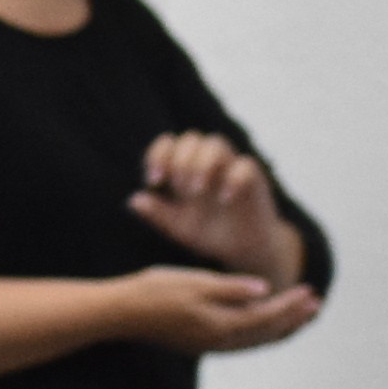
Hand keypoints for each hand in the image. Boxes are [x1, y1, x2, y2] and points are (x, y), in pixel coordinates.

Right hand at [105, 263, 324, 355]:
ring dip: (277, 327)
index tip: (311, 290)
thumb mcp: (196, 282)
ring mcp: (206, 344)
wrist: (118, 312)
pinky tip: (258, 322)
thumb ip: (232, 288)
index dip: (291, 305)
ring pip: (253, 340)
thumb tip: (265, 289)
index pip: (267, 317)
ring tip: (297, 315)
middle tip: (316, 304)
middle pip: (265, 333)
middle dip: (292, 318)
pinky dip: (257, 332)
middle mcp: (217, 341)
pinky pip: (238, 341)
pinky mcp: (196, 341)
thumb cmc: (154, 291)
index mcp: (221, 325)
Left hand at [128, 132, 304, 282]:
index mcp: (185, 170)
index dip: (158, 155)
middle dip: (180, 160)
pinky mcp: (253, 178)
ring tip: (195, 191)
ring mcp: (231, 167)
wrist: (244, 250)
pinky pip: (244, 165)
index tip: (153, 180)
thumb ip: (157, 213)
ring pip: (216, 143)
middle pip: (192, 138)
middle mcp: (208, 163)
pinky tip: (223, 199)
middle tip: (179, 188)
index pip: (169, 144)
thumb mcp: (178, 227)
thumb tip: (134, 199)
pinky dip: (232, 179)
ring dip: (202, 164)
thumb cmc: (209, 234)